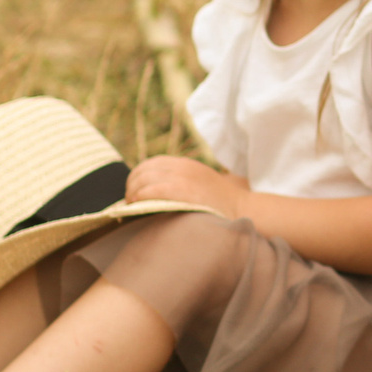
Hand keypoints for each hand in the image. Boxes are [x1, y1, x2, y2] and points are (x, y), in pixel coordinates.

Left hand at [126, 155, 246, 217]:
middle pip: (144, 170)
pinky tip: (136, 204)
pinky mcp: (183, 191)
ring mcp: (183, 178)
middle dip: (131, 184)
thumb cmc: (220, 202)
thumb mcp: (199, 182)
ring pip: (145, 179)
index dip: (137, 176)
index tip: (133, 190)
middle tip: (129, 200)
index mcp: (185, 163)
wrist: (242, 208)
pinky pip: (153, 190)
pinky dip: (141, 196)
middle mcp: (182, 167)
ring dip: (133, 192)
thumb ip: (180, 181)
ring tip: (131, 205)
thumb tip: (154, 190)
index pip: (151, 163)